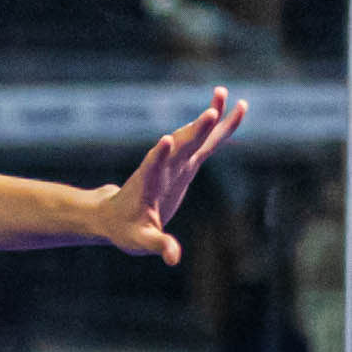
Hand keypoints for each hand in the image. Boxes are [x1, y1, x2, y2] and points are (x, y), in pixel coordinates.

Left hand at [100, 86, 247, 264]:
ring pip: (194, 136)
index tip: (167, 140)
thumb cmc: (125, 230)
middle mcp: (162, 167)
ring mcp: (175, 163)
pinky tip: (238, 108)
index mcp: (148, 184)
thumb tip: (173, 258)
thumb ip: (157, 246)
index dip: (159, 155)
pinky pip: (207, 143)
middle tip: (210, 111)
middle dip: (194, 131)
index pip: (153, 167)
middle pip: (179, 145)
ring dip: (208, 117)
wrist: (113, 216)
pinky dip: (222, 127)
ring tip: (221, 93)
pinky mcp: (186, 164)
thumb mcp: (140, 241)